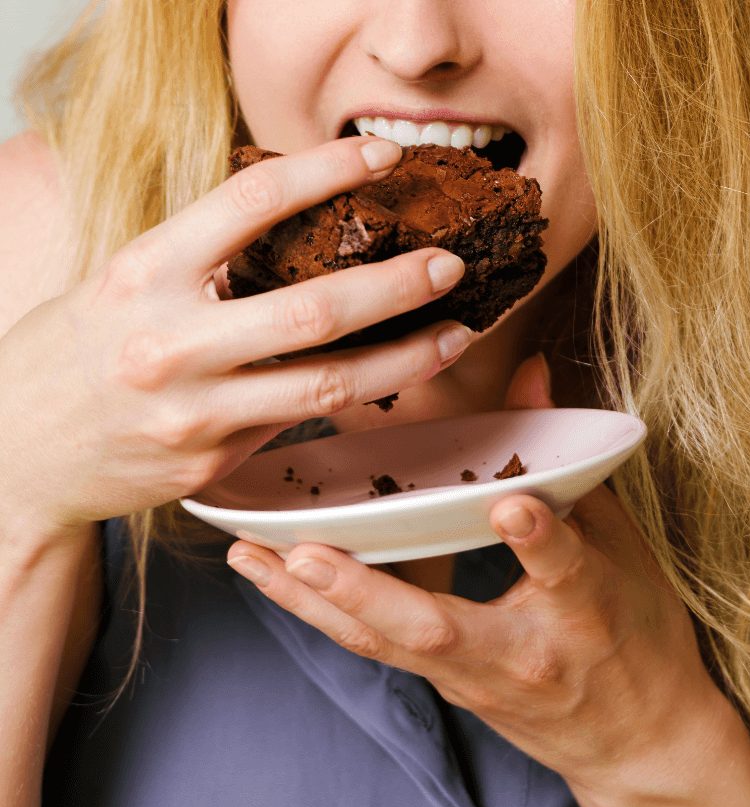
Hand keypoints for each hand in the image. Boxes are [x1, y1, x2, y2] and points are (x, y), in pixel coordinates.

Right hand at [0, 136, 477, 537]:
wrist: (14, 453)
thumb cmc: (77, 352)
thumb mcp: (122, 281)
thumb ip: (201, 258)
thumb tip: (304, 215)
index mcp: (142, 275)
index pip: (249, 205)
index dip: (326, 173)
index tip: (383, 155)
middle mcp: (169, 345)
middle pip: (312, 311)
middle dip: (396, 287)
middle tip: (450, 264)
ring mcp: (195, 413)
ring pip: (328, 386)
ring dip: (407, 358)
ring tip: (459, 333)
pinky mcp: (213, 463)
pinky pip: (302, 424)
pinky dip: (359, 397)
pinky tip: (401, 375)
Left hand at [224, 357, 749, 806]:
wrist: (637, 746)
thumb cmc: (641, 641)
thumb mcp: (631, 554)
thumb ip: (573, 470)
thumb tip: (536, 375)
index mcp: (589, 614)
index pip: (563, 572)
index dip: (538, 537)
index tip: (510, 504)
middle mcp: (524, 655)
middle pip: (437, 628)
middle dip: (366, 592)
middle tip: (307, 554)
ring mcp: (477, 679)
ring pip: (385, 644)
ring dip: (312, 604)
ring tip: (253, 557)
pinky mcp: (447, 686)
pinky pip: (377, 648)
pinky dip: (323, 613)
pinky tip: (278, 580)